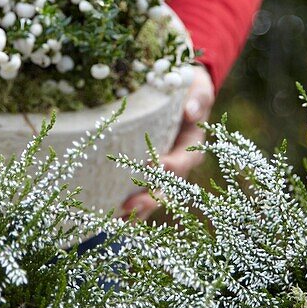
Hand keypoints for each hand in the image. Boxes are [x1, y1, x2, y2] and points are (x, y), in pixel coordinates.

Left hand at [120, 66, 214, 218]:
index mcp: (191, 145)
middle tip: (130, 205)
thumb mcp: (196, 89)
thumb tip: (190, 111)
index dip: (171, 166)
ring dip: (136, 210)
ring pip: (153, 197)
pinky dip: (127, 207)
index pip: (184, 160)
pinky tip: (109, 217)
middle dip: (150, 198)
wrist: (178, 92)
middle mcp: (178, 164)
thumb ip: (197, 99)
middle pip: (168, 188)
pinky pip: (139, 193)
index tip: (156, 165)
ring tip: (116, 219)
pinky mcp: (146, 174)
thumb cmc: (187, 88)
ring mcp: (163, 173)